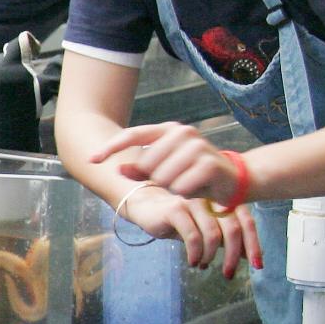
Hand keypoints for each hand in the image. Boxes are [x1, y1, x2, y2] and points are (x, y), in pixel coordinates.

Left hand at [92, 122, 242, 205]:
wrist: (232, 180)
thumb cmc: (193, 174)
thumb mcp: (164, 171)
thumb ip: (140, 170)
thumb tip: (117, 169)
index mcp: (168, 130)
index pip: (132, 135)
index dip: (110, 148)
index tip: (91, 160)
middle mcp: (182, 133)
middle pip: (147, 164)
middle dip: (156, 179)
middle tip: (174, 180)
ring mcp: (196, 146)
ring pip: (163, 178)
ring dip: (172, 188)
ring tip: (186, 183)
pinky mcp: (208, 164)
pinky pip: (180, 187)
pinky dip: (185, 193)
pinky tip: (197, 189)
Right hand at [118, 185, 263, 277]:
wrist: (148, 207)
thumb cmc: (181, 220)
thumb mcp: (207, 229)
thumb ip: (227, 238)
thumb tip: (250, 256)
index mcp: (223, 202)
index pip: (246, 222)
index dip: (254, 245)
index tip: (257, 265)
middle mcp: (211, 200)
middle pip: (232, 229)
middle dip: (232, 256)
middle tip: (229, 273)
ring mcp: (194, 203)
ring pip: (213, 235)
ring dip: (210, 256)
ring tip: (203, 265)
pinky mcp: (176, 210)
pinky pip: (193, 237)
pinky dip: (195, 254)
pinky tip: (192, 261)